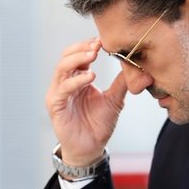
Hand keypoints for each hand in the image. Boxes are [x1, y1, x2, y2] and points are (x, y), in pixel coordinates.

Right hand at [45, 38, 126, 165]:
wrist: (91, 148)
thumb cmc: (99, 124)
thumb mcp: (114, 100)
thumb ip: (120, 83)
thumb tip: (133, 65)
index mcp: (78, 79)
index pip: (78, 55)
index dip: (89, 46)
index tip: (104, 40)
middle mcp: (65, 83)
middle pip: (67, 56)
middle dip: (82, 48)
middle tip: (98, 45)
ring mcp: (58, 93)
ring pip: (62, 68)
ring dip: (78, 59)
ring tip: (93, 55)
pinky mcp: (55, 106)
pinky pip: (62, 89)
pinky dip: (76, 80)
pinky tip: (90, 77)